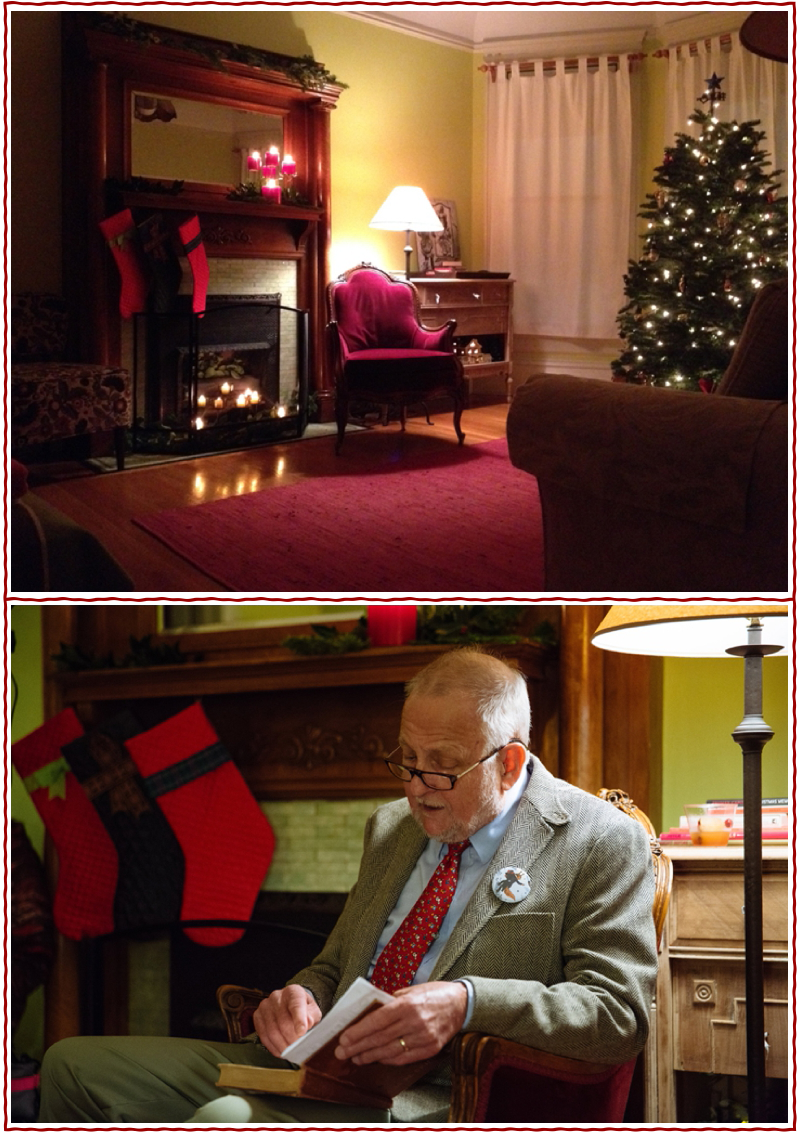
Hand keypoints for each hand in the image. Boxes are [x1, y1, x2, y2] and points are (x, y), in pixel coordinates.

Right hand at [252, 984, 321, 1057]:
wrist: (290, 1006)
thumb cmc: (304, 1010)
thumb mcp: (313, 1011)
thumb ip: (312, 1016)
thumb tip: (307, 1024)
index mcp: (293, 992)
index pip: (296, 1004)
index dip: (299, 1019)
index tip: (302, 1032)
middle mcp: (277, 996)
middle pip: (283, 1022)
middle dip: (292, 1039)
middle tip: (299, 1049)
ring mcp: (265, 1006)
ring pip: (272, 1031)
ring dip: (283, 1046)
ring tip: (291, 1053)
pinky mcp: (257, 1017)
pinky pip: (264, 1036)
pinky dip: (274, 1048)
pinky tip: (282, 1052)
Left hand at [334, 981, 466, 1065]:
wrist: (461, 1004)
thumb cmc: (433, 994)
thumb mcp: (410, 991)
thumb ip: (390, 1002)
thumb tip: (368, 1013)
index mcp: (408, 1004)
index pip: (378, 1021)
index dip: (359, 1031)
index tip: (344, 1038)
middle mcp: (415, 1022)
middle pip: (381, 1038)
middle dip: (359, 1046)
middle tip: (342, 1052)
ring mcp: (423, 1038)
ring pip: (391, 1051)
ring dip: (370, 1056)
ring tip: (355, 1058)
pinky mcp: (430, 1049)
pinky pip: (404, 1058)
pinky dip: (388, 1059)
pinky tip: (376, 1059)